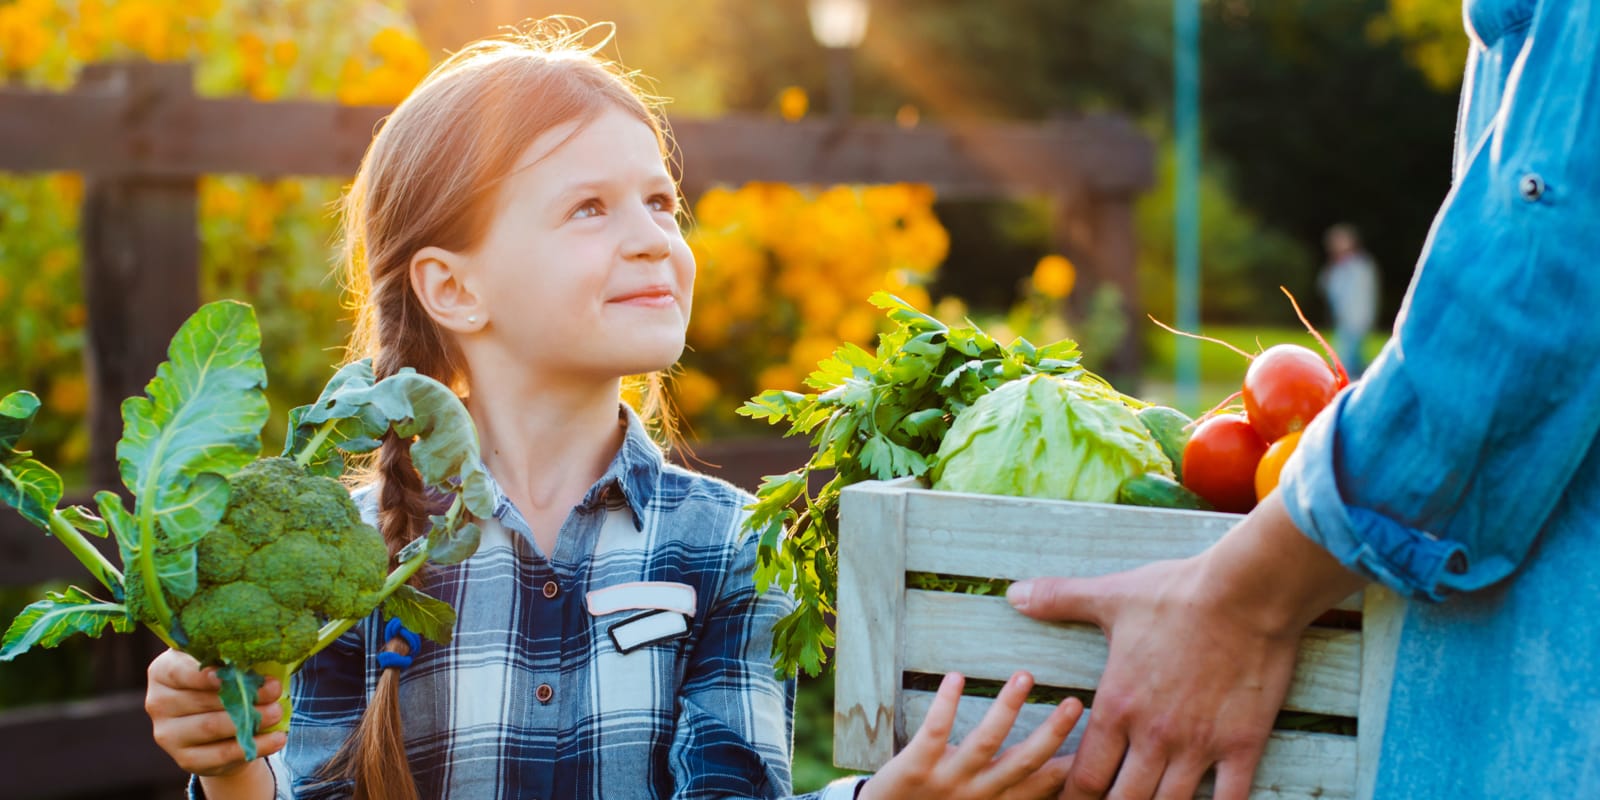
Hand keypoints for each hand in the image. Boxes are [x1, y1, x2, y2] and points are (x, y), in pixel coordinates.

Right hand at [145, 648, 286, 776]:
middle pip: (201, 700)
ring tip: (277, 712)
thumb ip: (232, 657)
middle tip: (275, 689)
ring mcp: (168, 734)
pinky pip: (222, 754)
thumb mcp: (223, 663)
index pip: (179, 672)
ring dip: (248, 719)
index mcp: (163, 671)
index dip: (204, 674)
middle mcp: (158, 703)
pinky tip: (277, 738)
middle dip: (241, 694)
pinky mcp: (186, 759)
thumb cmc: (223, 683)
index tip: (229, 672)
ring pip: (211, 727)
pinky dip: (253, 746)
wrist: (219, 726)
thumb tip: (260, 649)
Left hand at [858, 671, 1082, 799]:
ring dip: (1006, 708)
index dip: (1073, 765)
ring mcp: (948, 781)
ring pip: (984, 742)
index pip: (1044, 785)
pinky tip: (957, 676)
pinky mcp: (915, 769)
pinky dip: (946, 704)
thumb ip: (1008, 790)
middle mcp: (978, 795)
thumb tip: (1048, 771)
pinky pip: (934, 732)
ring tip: (1025, 676)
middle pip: (1024, 762)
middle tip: (1076, 701)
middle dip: (1052, 732)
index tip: (1101, 739)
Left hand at [1005, 494, 1365, 799]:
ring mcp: (1198, 744)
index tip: (1070, 799)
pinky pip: (1230, 799)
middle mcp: (1153, 735)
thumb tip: (1014, 594)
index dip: (1072, 798)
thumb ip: (1059, 601)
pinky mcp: (1242, 744)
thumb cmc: (1176, 593)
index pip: (1084, 778)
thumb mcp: (1110, 596)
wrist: (1246, 590)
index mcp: (1116, 706)